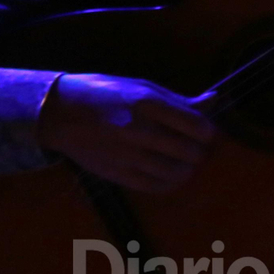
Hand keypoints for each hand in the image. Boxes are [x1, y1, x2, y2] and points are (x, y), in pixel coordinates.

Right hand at [37, 73, 215, 192]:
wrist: (60, 113)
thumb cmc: (103, 93)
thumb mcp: (141, 86)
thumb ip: (177, 99)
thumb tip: (213, 100)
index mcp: (147, 103)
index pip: (196, 125)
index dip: (208, 132)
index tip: (206, 132)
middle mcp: (139, 130)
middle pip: (189, 151)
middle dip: (200, 151)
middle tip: (198, 148)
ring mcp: (128, 155)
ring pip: (176, 172)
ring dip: (188, 168)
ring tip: (185, 161)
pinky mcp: (118, 174)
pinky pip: (156, 186)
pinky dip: (170, 183)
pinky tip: (170, 174)